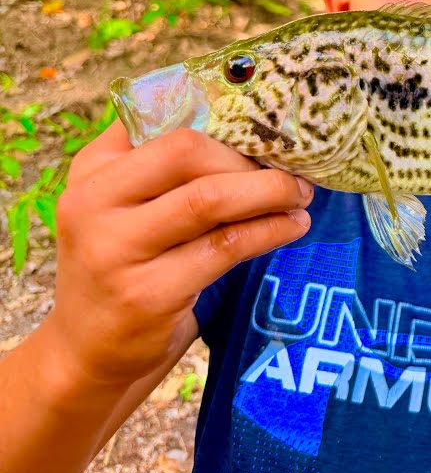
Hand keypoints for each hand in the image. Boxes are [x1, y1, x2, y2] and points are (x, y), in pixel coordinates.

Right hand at [45, 122, 313, 385]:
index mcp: (92, 171)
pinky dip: (269, 231)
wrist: (88, 352)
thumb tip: (251, 133)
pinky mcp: (147, 294)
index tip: (267, 133)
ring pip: (209, 199)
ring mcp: (116, 250)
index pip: (162, 120)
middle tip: (291, 173)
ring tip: (300, 197)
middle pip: (186, 151)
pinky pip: (224, 248)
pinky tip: (292, 227)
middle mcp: (93, 203)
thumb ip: (165, 170)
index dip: (224, 121)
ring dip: (270, 192)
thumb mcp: (124, 208)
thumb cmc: (125, 267)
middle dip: (249, 159)